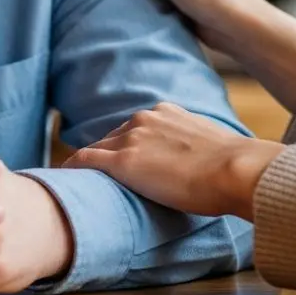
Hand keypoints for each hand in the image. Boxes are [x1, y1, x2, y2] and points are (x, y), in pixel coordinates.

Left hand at [63, 102, 282, 220]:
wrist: (234, 168)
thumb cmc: (232, 165)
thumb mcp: (208, 144)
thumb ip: (192, 146)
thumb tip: (198, 163)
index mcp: (166, 112)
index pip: (135, 129)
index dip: (126, 146)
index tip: (121, 161)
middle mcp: (145, 119)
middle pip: (113, 137)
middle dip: (105, 154)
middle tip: (96, 176)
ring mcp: (132, 138)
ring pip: (98, 149)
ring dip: (89, 164)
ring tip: (76, 181)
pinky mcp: (123, 162)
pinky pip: (86, 161)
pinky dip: (72, 168)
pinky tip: (61, 178)